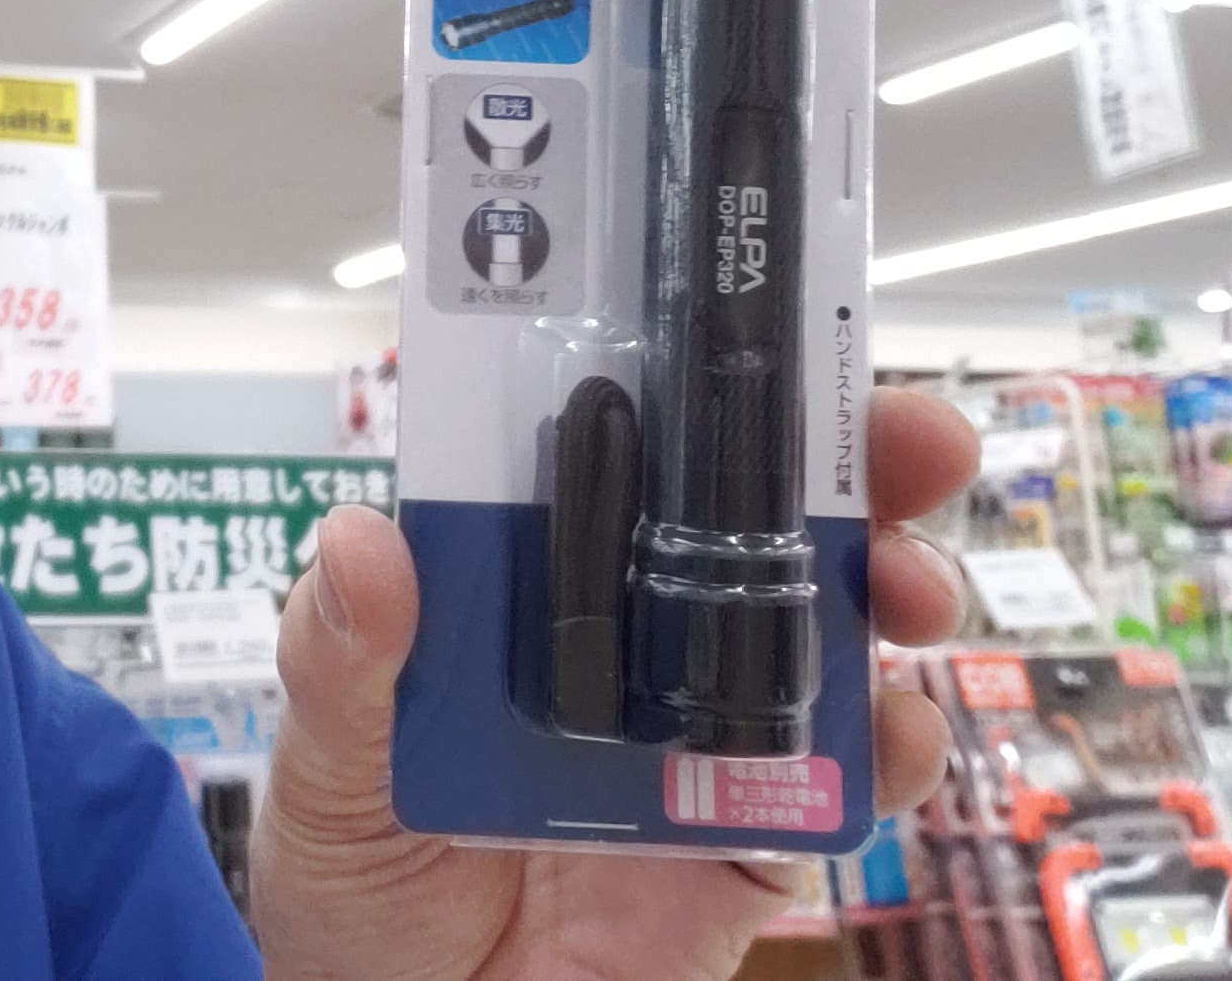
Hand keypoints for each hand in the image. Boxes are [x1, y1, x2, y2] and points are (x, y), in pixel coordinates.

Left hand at [253, 385, 978, 980]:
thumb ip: (339, 664)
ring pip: (821, 635)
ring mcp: (696, 739)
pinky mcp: (745, 846)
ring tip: (910, 585)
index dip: (691, 392)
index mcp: (523, 591)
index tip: (754, 341)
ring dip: (889, 588)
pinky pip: (835, 790)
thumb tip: (361, 539)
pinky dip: (886, 755)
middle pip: (749, 526)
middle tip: (910, 439)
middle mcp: (624, 644)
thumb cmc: (352, 889)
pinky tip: (896, 731)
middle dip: (846, 465)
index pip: (614, 462)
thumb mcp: (321, 770)